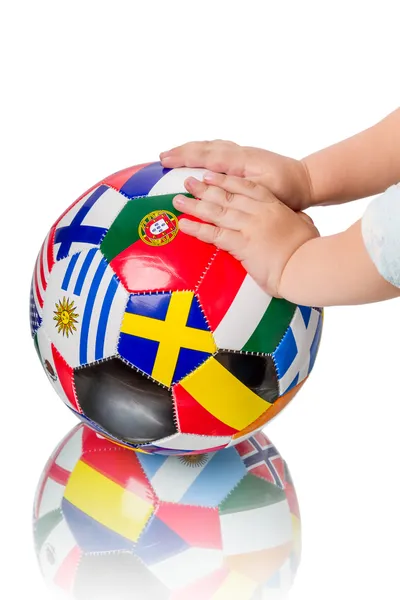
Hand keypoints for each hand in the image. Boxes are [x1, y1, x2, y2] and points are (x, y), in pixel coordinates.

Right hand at [161, 140, 312, 210]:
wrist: (306, 181)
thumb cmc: (287, 191)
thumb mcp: (264, 192)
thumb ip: (239, 188)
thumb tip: (212, 184)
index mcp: (241, 161)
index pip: (206, 156)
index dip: (184, 157)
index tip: (165, 160)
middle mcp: (240, 153)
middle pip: (205, 147)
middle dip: (182, 151)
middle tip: (162, 157)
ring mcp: (243, 153)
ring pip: (212, 145)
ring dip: (191, 149)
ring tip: (174, 155)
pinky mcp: (245, 157)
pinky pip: (219, 149)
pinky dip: (204, 150)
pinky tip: (199, 155)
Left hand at [172, 172, 319, 297]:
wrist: (308, 266)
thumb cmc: (310, 251)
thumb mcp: (305, 227)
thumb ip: (297, 219)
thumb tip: (299, 218)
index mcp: (274, 206)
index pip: (246, 188)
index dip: (227, 181)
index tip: (212, 175)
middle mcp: (259, 213)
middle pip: (227, 196)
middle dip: (205, 188)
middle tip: (188, 181)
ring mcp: (249, 227)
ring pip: (217, 211)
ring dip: (195, 205)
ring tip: (178, 200)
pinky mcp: (242, 244)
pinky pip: (214, 234)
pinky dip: (197, 228)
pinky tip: (183, 224)